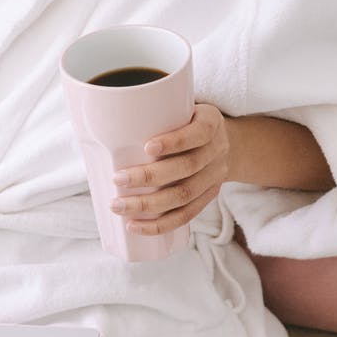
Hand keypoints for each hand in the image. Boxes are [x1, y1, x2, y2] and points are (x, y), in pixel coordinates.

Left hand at [109, 103, 231, 234]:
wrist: (230, 145)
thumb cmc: (191, 124)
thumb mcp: (185, 110)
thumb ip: (159, 114)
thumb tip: (105, 122)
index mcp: (211, 125)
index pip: (197, 134)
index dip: (174, 142)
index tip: (147, 146)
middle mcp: (216, 152)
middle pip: (187, 168)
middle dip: (149, 177)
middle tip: (117, 179)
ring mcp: (214, 178)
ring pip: (183, 196)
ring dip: (148, 205)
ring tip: (119, 206)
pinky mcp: (208, 198)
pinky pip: (185, 216)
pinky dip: (159, 225)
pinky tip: (135, 226)